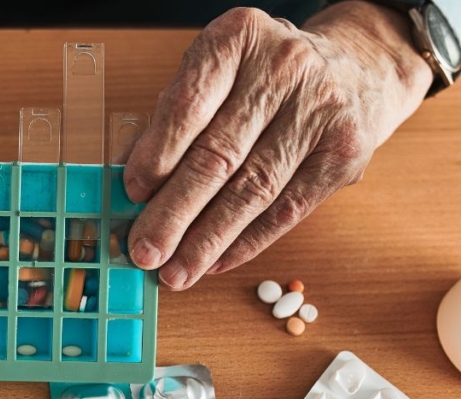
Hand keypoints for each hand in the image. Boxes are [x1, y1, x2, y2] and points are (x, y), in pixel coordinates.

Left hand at [124, 2, 432, 289]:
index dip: (157, 155)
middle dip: (174, 212)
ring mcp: (320, 109)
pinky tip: (215, 262)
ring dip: (208, 239)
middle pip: (219, 155)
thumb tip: (131, 184)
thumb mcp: (215, 75)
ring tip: (175, 271)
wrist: (355, 67)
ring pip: (253, 189)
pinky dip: (247, 242)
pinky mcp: (344, 152)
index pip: (189, 104)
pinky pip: (287, 209)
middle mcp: (284, 68)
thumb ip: (171, 121)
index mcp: (237, 39)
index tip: (132, 194)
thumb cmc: (262, 75)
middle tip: (144, 251)